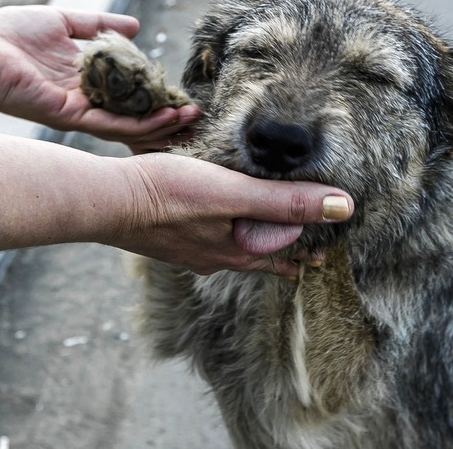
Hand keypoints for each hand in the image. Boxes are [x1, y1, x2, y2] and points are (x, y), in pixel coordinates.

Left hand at [0, 5, 200, 149]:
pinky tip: (164, 118)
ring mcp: (80, 113)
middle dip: (166, 115)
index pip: (129, 93)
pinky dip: (140, 124)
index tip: (182, 92)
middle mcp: (87, 101)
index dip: (156, 94)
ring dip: (160, 123)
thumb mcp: (65, 21)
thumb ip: (100, 25)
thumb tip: (136, 25)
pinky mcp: (71, 117)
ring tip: (189, 117)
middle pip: (134, 114)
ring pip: (128, 125)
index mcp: (87, 81)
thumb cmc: (11, 34)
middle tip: (196, 113)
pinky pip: (112, 125)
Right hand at [113, 153, 353, 275]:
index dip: (305, 252)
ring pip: (230, 250)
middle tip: (301, 253)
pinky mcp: (168, 237)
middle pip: (257, 258)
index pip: (282, 256)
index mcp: (236, 252)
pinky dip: (220, 234)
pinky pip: (205, 240)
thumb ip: (287, 201)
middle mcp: (215, 258)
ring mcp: (189, 251)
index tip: (323, 252)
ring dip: (250, 245)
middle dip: (280, 254)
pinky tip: (210, 227)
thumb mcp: (236, 194)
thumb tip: (344, 207)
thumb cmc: (170, 195)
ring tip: (260, 240)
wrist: (108, 201)